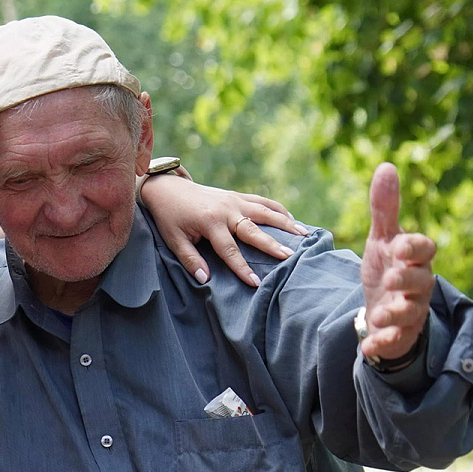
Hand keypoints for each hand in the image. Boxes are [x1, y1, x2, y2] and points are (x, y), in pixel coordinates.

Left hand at [141, 173, 306, 285]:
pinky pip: (262, 201)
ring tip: (304, 235)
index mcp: (210, 222)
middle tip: (289, 256)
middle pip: (253, 230)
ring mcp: (234, 200)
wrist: (168, 188)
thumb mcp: (174, 240)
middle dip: (271, 244)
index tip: (255, 283)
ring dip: (285, 223)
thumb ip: (190, 260)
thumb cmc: (170, 218)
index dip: (242, 268)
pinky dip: (278, 209)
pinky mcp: (237, 195)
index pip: (229, 251)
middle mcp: (226, 210)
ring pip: (265, 211)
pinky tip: (292, 220)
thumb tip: (205, 279)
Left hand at [359, 163, 436, 359]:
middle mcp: (418, 285)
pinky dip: (383, 342)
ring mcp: (411, 311)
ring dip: (395, 313)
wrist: (383, 307)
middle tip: (390, 277)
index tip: (399, 246)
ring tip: (378, 314)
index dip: (415, 247)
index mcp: (415, 259)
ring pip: (411, 313)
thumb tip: (386, 166)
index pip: (425, 249)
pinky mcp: (399, 335)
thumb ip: (384, 208)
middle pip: (422, 281)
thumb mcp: (383, 239)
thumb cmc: (388, 268)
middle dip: (407, 279)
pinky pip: (396, 340)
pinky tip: (368, 345)